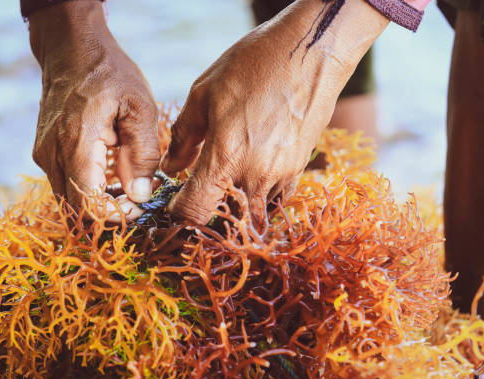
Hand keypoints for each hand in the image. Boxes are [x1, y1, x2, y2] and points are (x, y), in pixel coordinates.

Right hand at [29, 1, 158, 221]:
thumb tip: (140, 195)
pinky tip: (113, 173)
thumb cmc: (110, 74)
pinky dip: (90, 189)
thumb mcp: (139, 108)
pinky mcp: (44, 153)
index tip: (141, 206)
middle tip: (139, 198)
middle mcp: (52, 155)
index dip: (116, 216)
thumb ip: (142, 154)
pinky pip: (66, 184)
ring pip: (70, 200)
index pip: (88, 206)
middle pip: (77, 210)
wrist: (71, 48)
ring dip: (101, 202)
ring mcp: (44, 155)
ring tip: (130, 183)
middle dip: (111, 212)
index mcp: (76, 144)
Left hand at [161, 0, 387, 223]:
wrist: (311, 51)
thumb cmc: (254, 65)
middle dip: (209, 214)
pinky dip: (260, 198)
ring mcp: (280, 175)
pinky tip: (252, 177)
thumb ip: (184, 136)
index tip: (176, 202)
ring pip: (253, 214)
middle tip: (201, 193)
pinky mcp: (299, 169)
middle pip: (226, 222)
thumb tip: (171, 166)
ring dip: (236, 208)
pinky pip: (276, 200)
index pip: (195, 212)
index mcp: (225, 157)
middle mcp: (254, 175)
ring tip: (227, 183)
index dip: (179, 213)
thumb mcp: (205, 92)